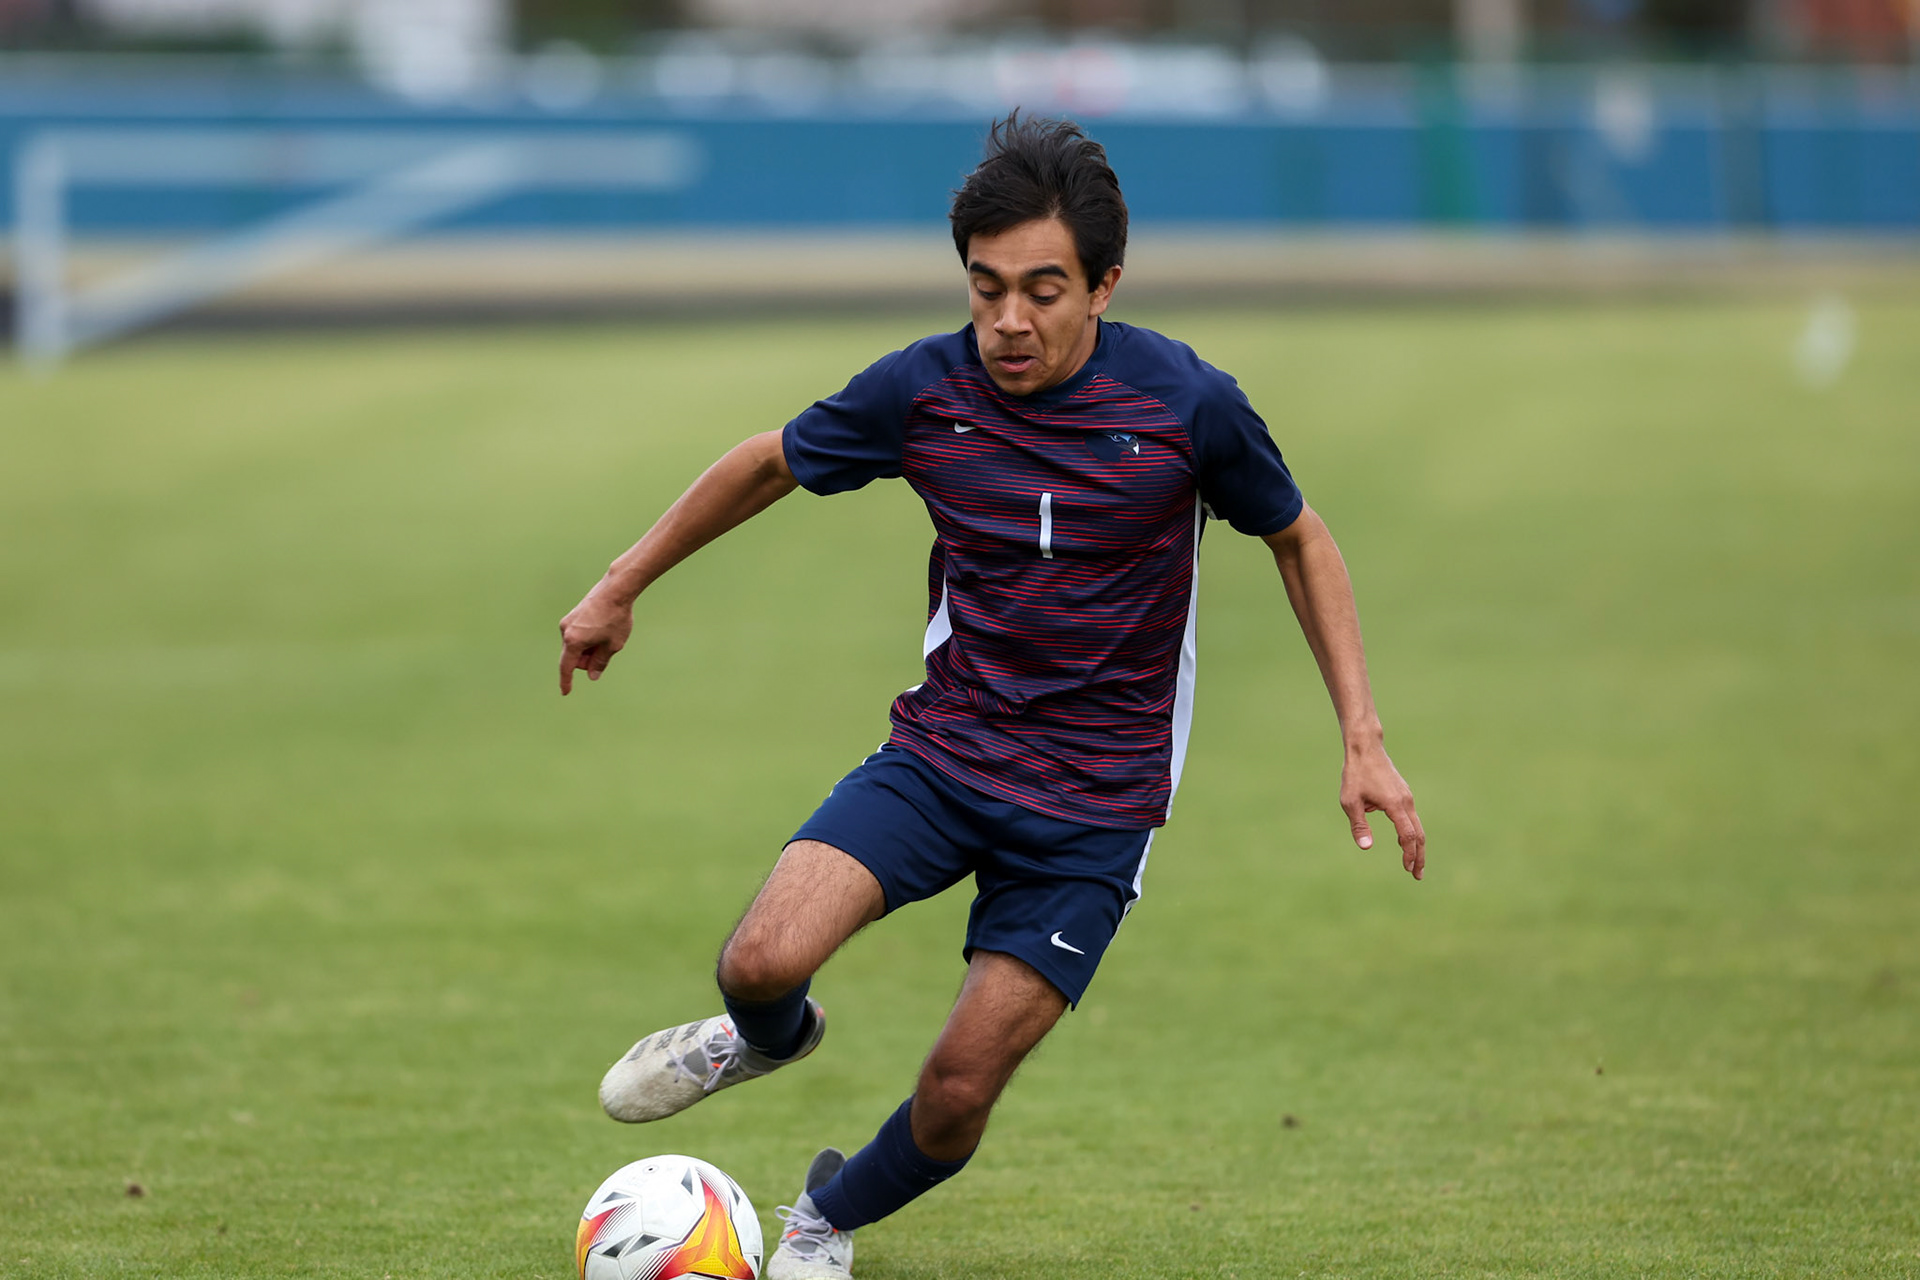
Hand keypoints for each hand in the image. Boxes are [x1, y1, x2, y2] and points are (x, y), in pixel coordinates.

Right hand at [558, 586, 634, 694]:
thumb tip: (592, 675)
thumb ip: (600, 663)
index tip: (566, 692)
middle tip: (606, 653)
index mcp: (573, 641)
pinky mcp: (573, 615)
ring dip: (588, 648)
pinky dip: (588, 638)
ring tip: (608, 636)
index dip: (567, 681)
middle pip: (573, 656)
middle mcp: (565, 631)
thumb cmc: (616, 618)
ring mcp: (568, 621)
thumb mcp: (612, 645)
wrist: (616, 590)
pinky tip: (603, 629)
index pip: (567, 667)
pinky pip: (578, 634)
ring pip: (576, 645)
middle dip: (587, 660)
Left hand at [1340, 741, 1425, 879]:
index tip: (1407, 869)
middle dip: (1419, 856)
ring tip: (1414, 864)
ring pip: (1417, 826)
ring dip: (1416, 846)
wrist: (1365, 748)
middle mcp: (1406, 801)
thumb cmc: (1355, 774)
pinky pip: (1411, 818)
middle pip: (1419, 834)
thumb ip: (1359, 826)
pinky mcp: (1403, 794)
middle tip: (1417, 875)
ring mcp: (1407, 797)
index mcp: (1395, 805)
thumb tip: (1366, 847)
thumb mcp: (1350, 802)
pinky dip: (1411, 833)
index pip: (1408, 835)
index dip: (1409, 854)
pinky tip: (1403, 842)